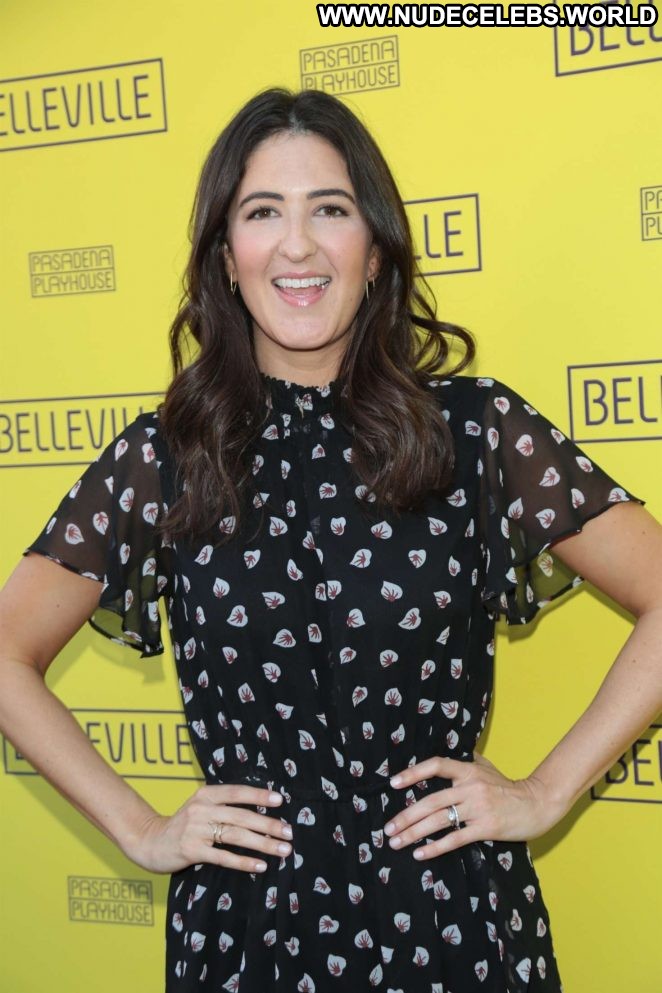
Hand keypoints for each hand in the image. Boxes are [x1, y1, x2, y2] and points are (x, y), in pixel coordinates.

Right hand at [124, 785, 293, 873]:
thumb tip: (259, 809)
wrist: (150, 841)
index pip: (237, 792)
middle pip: (241, 816)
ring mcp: (195, 830)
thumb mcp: (201, 807)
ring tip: (282, 849)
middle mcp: (201, 809)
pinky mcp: (191, 850)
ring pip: (236, 835)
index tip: (280, 800)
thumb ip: (223, 805)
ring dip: (262, 843)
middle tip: (289, 832)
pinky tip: (259, 865)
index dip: (259, 795)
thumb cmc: (183, 825)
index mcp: (206, 794)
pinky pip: (223, 857)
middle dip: (268, 824)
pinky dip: (243, 861)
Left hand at [383, 753, 566, 860]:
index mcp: (468, 770)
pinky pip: (455, 838)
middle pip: (431, 801)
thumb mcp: (487, 767)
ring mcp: (478, 808)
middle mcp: (471, 787)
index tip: (393, 783)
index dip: (413, 773)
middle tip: (388, 828)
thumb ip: (465, 761)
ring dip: (414, 833)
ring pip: (439, 820)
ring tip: (396, 842)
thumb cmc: (508, 787)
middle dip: (406, 816)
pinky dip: (435, 847)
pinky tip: (420, 854)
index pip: (437, 765)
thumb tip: (443, 759)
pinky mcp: (486, 828)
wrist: (537, 804)